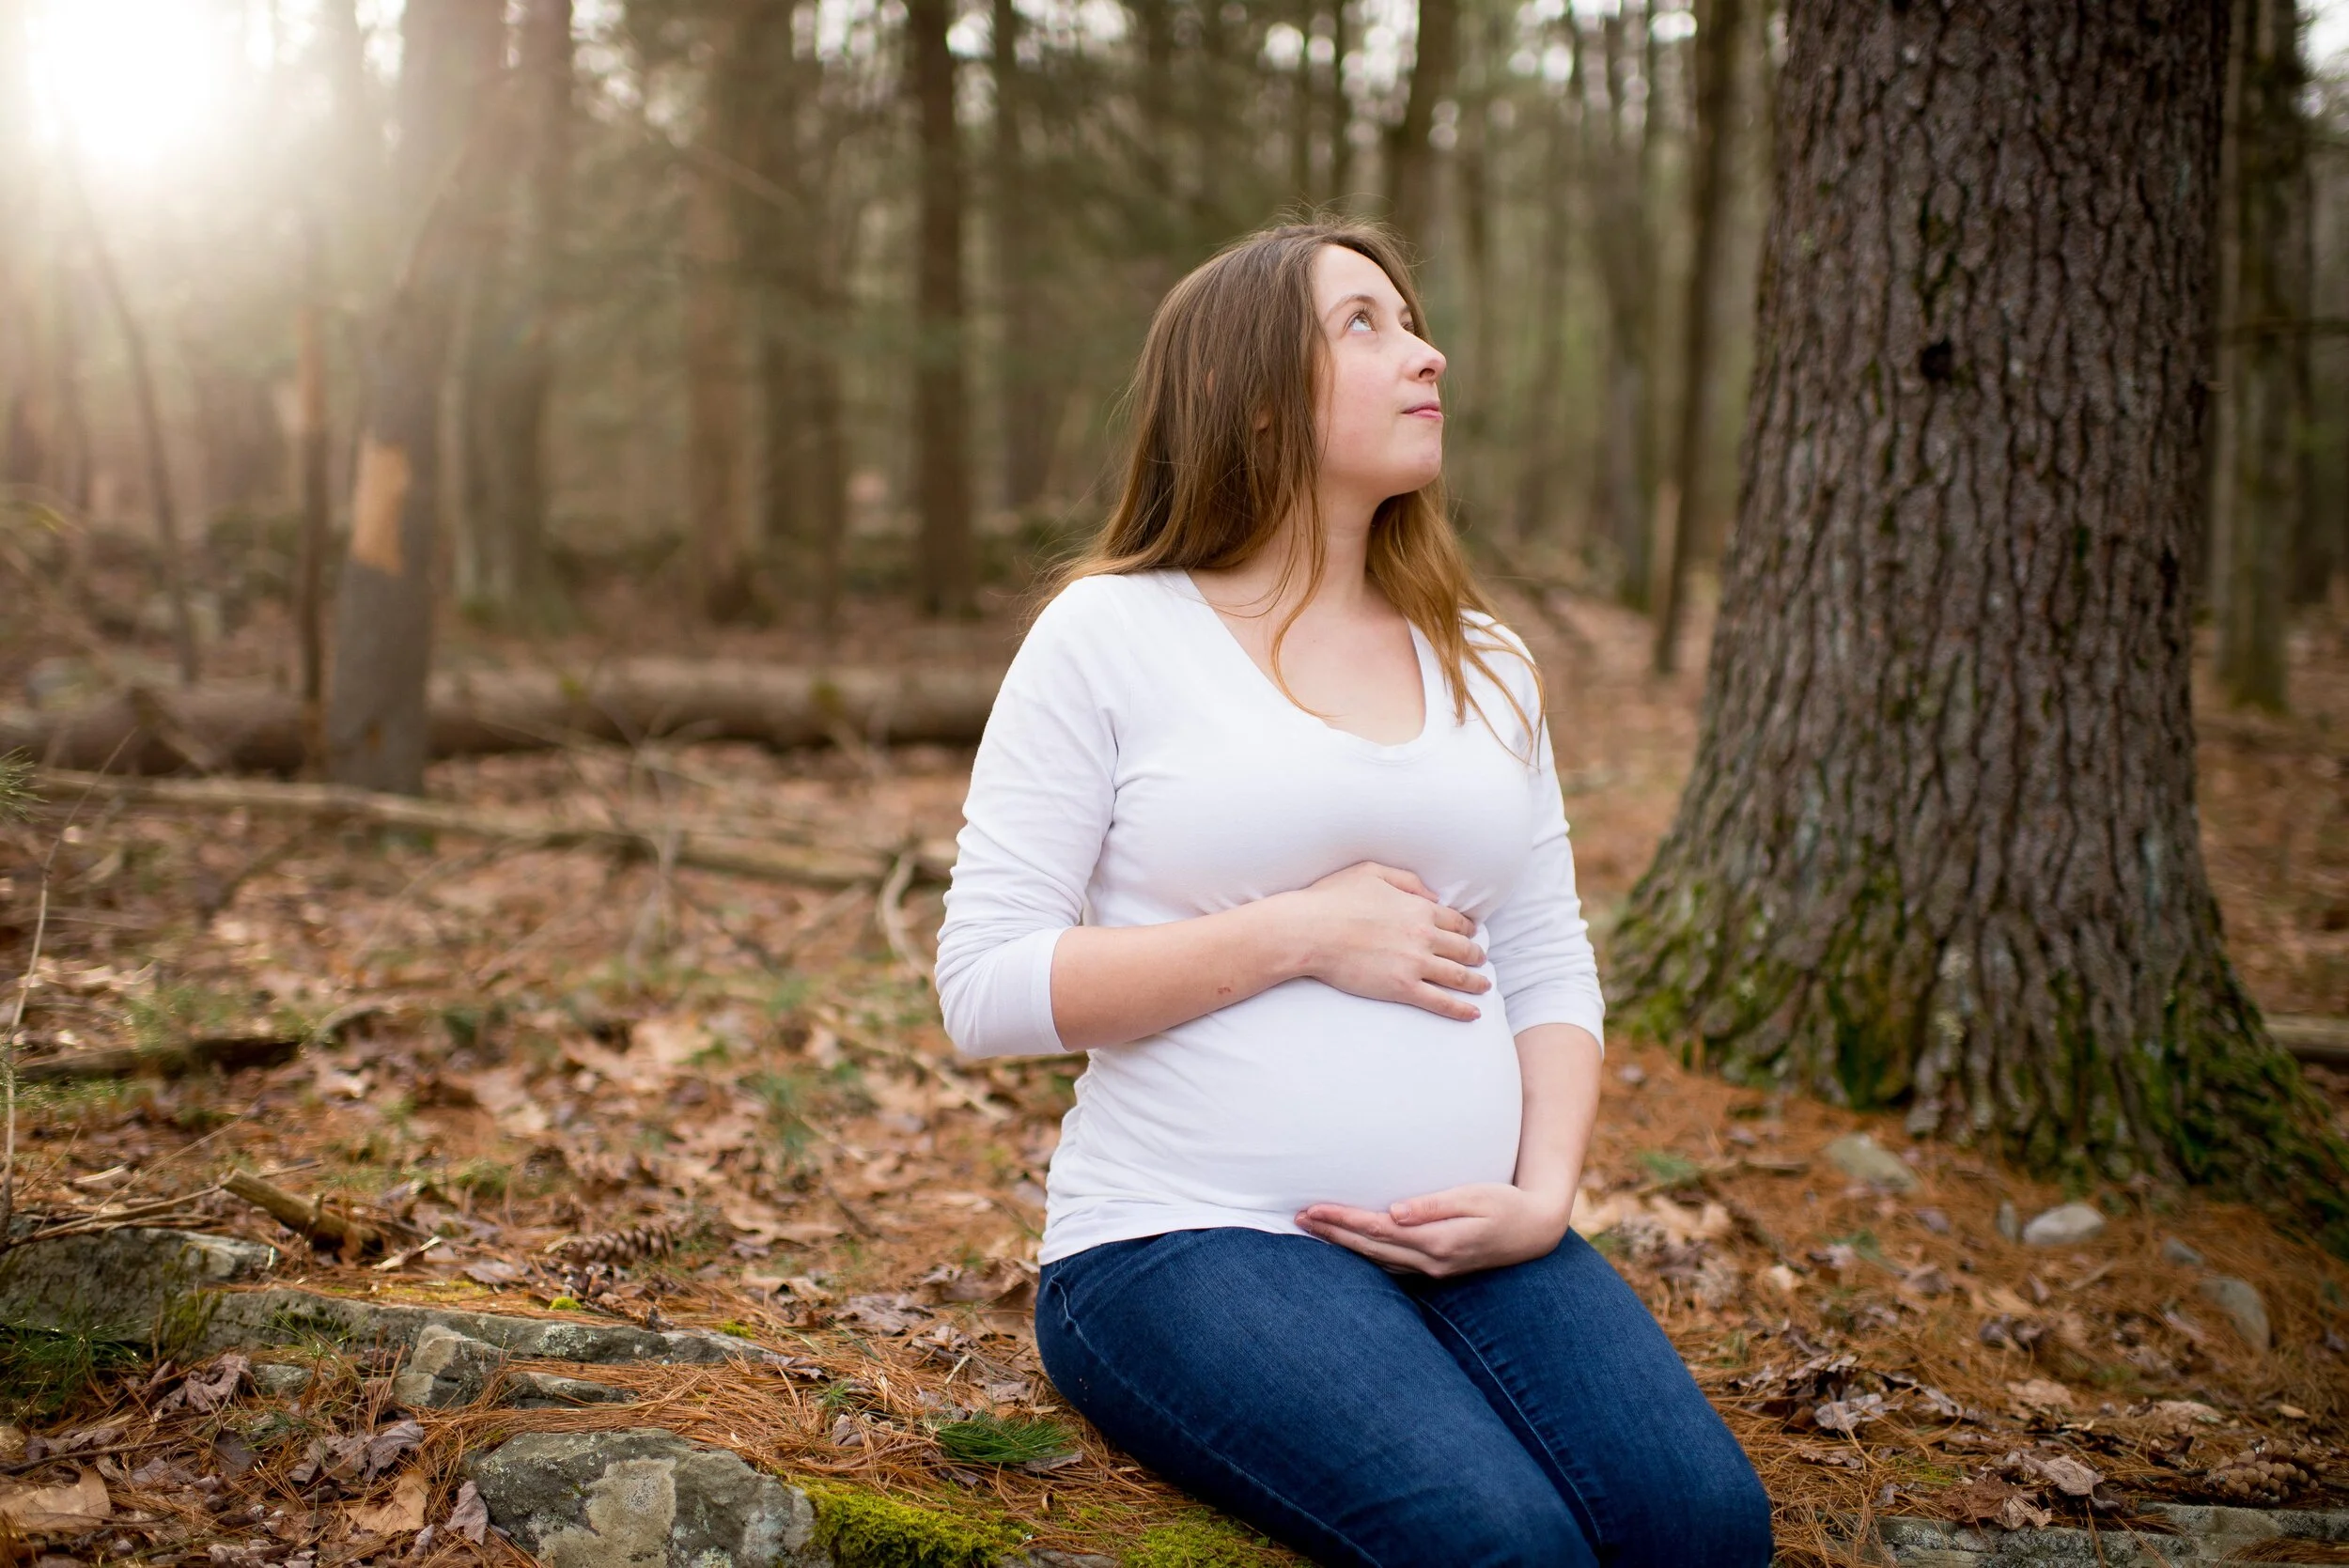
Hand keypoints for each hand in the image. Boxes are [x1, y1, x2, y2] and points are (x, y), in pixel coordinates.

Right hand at [1280, 861, 1489, 1021]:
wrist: (1310, 931)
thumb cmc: (1333, 898)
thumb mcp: (1372, 873)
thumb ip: (1407, 881)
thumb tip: (1433, 895)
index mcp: (1418, 907)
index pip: (1455, 921)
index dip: (1467, 929)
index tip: (1471, 934)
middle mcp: (1424, 935)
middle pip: (1462, 948)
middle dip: (1476, 954)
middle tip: (1480, 959)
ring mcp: (1415, 963)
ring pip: (1458, 976)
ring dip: (1476, 981)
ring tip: (1484, 986)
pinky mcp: (1402, 988)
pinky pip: (1441, 1002)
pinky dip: (1461, 1009)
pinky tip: (1473, 1014)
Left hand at [1295, 1183, 1571, 1277]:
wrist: (1534, 1232)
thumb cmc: (1506, 1205)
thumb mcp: (1475, 1197)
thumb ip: (1434, 1205)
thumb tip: (1394, 1212)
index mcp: (1437, 1241)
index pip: (1377, 1230)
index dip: (1342, 1221)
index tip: (1313, 1210)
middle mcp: (1430, 1260)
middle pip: (1370, 1248)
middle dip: (1333, 1234)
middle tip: (1298, 1218)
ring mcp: (1433, 1268)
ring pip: (1377, 1260)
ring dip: (1344, 1246)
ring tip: (1314, 1231)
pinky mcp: (1437, 1267)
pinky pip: (1391, 1265)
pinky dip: (1366, 1256)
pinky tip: (1351, 1249)